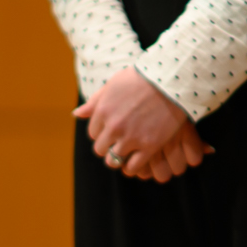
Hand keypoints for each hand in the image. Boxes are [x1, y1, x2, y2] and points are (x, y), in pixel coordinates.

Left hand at [74, 67, 209, 181]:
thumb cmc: (142, 78)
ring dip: (118, 159)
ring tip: (126, 154)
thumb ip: (94, 101)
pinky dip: (132, 167)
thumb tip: (76, 114)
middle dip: (108, 147)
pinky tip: (136, 162)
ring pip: (113, 160)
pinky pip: (133, 166)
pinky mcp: (149, 146)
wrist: (170, 81)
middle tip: (118, 144)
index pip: (93, 133)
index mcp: (103, 110)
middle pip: (101, 148)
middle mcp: (113, 126)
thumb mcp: (113, 85)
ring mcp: (131, 137)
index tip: (111, 131)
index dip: (102, 133)